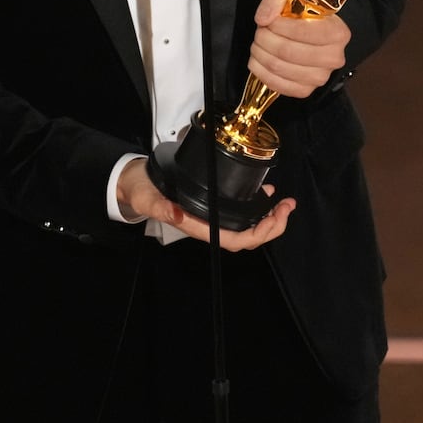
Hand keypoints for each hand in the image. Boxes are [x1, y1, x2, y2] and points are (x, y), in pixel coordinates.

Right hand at [117, 159, 295, 250]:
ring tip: (283, 202)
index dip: (258, 234)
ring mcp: (211, 217)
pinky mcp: (211, 206)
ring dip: (268, 218)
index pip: (234, 239)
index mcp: (196, 226)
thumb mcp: (147, 197)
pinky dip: (256, 206)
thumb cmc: (141, 191)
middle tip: (287, 206)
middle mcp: (207, 225)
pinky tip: (265, 194)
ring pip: (246, 227)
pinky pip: (239, 213)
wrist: (134, 183)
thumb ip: (161, 207)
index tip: (275, 217)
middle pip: (247, 237)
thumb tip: (178, 214)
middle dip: (272, 225)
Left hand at [246, 0, 350, 98]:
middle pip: (287, 52)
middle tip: (259, 32)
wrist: (309, 30)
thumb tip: (263, 18)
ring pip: (279, 68)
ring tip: (258, 44)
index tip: (269, 20)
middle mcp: (333, 58)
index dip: (278, 26)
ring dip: (260, 54)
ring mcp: (320, 77)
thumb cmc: (301, 10)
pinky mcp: (305, 90)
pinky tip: (258, 60)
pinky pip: (278, 86)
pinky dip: (261, 72)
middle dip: (264, 39)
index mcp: (337, 33)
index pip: (302, 32)